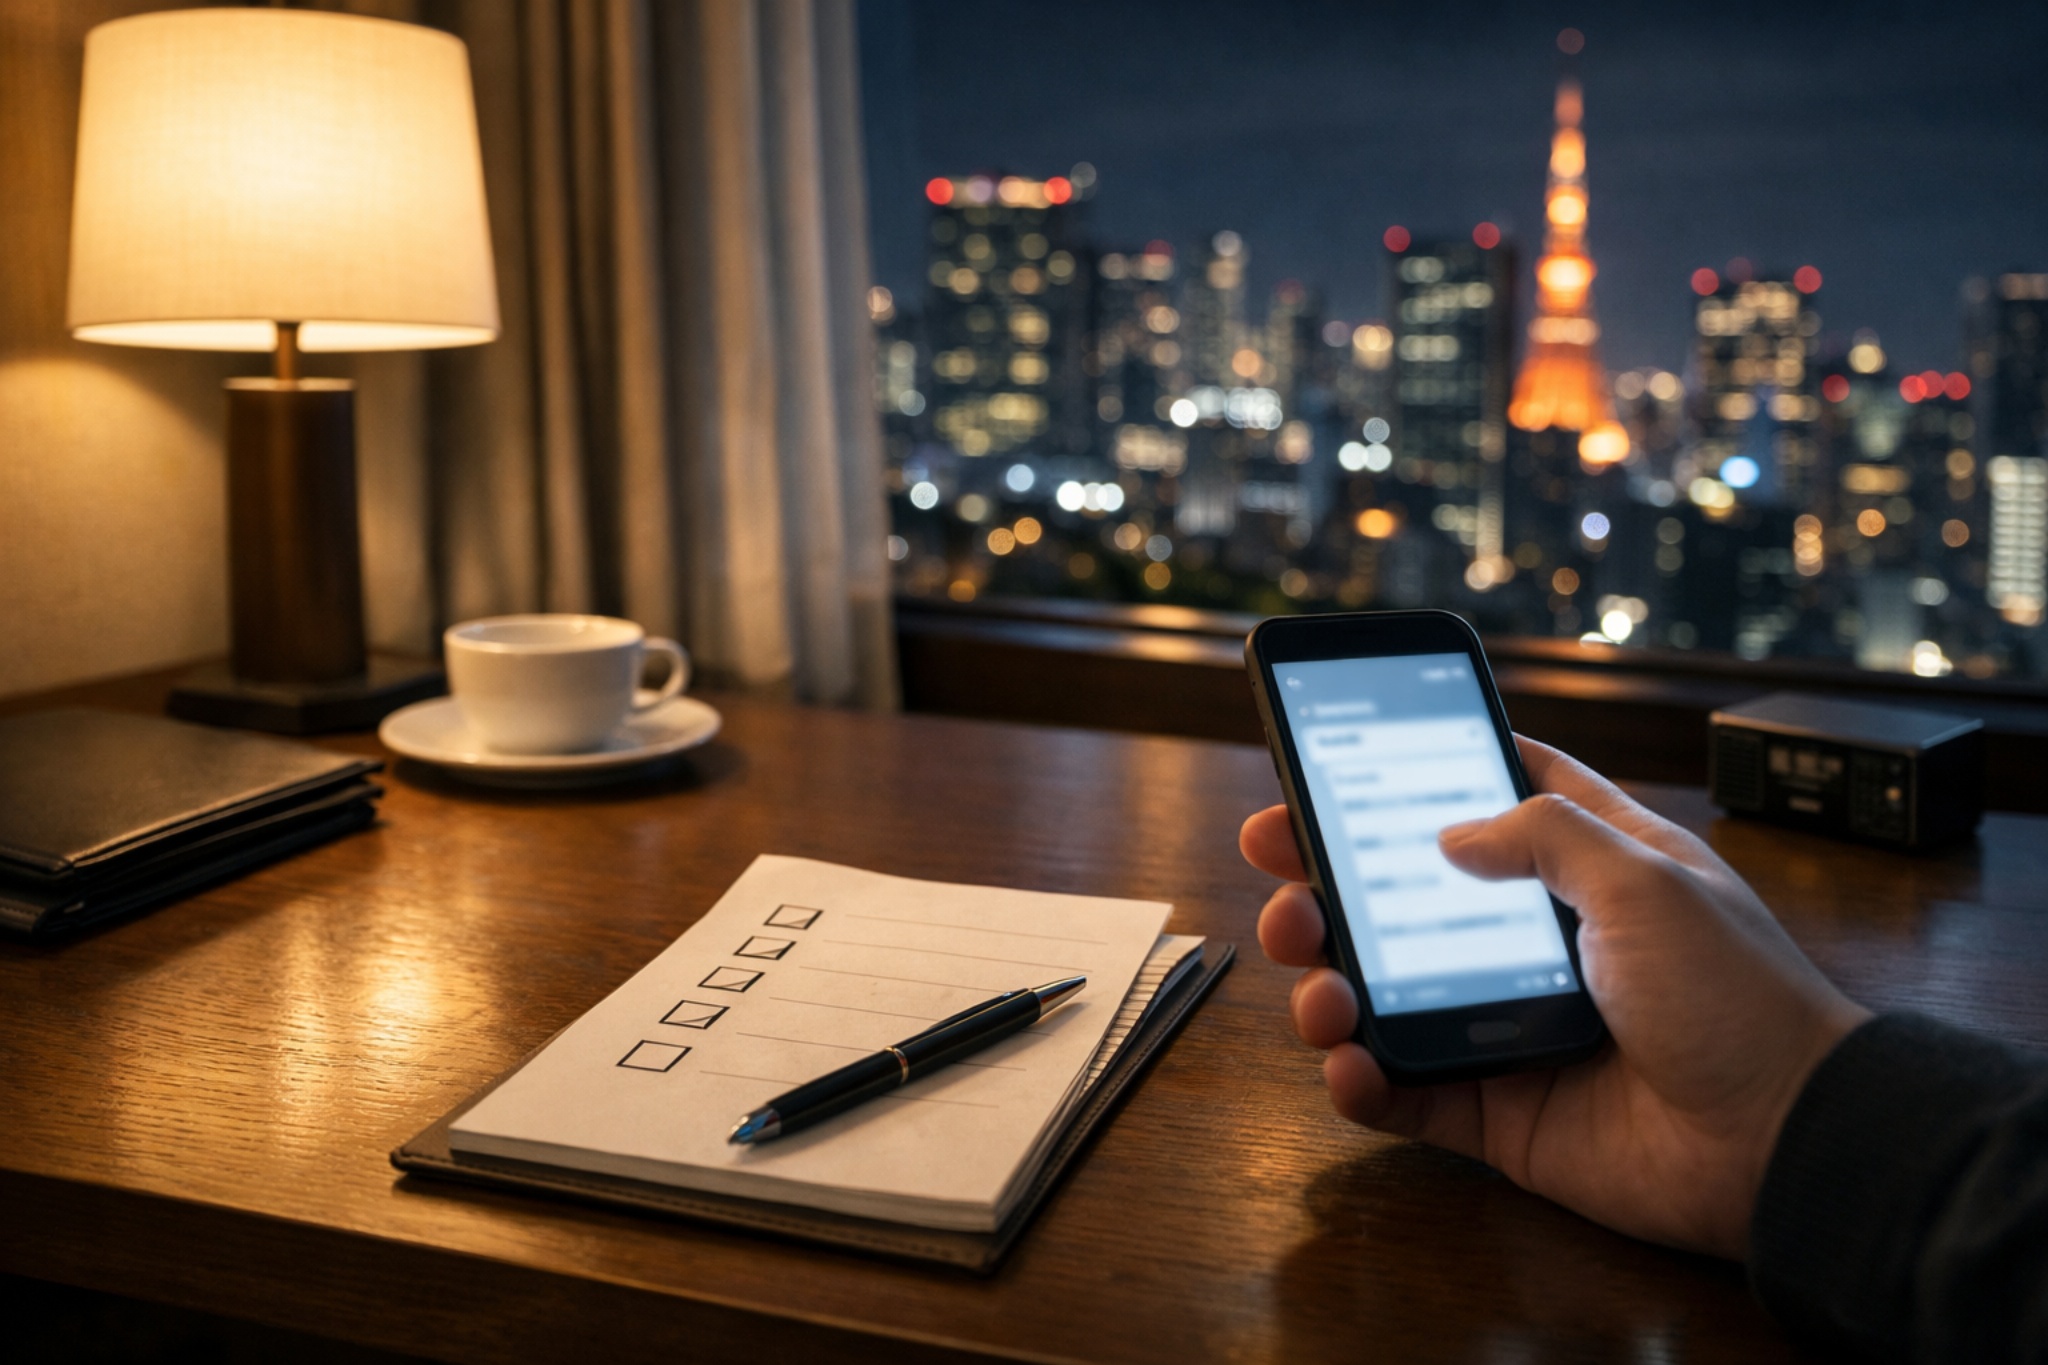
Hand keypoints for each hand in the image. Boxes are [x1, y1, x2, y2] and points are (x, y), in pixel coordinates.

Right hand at [1242, 736, 1868, 1258]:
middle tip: (1281, 872)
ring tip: (1316, 985)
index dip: (1412, 781)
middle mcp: (1533, 944)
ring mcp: (1508, 1028)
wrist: (1782, 1140)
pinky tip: (1349, 1064)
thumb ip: (1544, 836)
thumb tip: (1448, 836)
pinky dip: (1362, 1082)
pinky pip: (1406, 1094)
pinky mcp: (1498, 1110)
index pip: (1486, 802)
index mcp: (1583, 871)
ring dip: (1328, 983)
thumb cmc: (1739, 997)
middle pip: (1403, 900)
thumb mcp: (1648, 877)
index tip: (1333, 767)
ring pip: (1384, 996)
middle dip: (1327, 882)